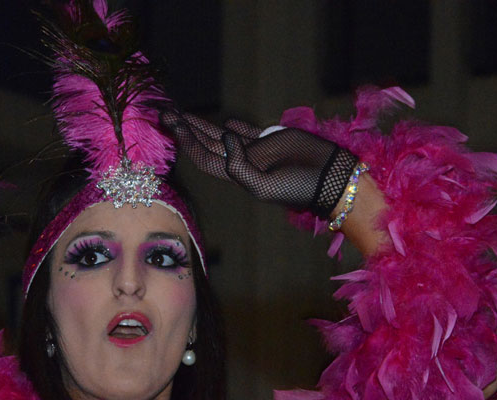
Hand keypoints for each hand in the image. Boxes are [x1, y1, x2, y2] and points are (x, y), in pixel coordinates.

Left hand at [162, 110, 357, 217]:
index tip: (174, 124)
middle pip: (207, 145)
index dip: (187, 142)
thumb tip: (226, 137)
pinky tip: (226, 121)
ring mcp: (256, 151)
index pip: (204, 157)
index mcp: (237, 175)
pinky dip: (236, 126)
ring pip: (222, 136)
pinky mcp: (273, 140)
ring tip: (183, 114)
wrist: (330, 179)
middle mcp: (242, 163)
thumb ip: (240, 165)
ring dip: (203, 126)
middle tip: (165, 114)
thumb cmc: (299, 188)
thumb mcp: (264, 187)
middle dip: (186, 131)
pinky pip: (249, 132)